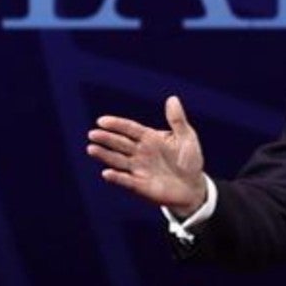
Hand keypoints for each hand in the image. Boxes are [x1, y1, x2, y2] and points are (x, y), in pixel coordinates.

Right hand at [87, 96, 206, 213]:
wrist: (193, 186)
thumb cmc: (190, 160)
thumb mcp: (187, 138)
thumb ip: (177, 120)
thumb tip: (172, 98)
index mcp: (149, 138)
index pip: (130, 129)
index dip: (116, 124)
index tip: (102, 121)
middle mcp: (140, 152)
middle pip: (120, 143)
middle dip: (106, 138)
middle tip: (93, 134)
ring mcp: (138, 169)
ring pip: (117, 160)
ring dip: (105, 155)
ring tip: (92, 149)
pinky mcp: (140, 185)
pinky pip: (126, 180)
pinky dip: (117, 177)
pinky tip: (107, 173)